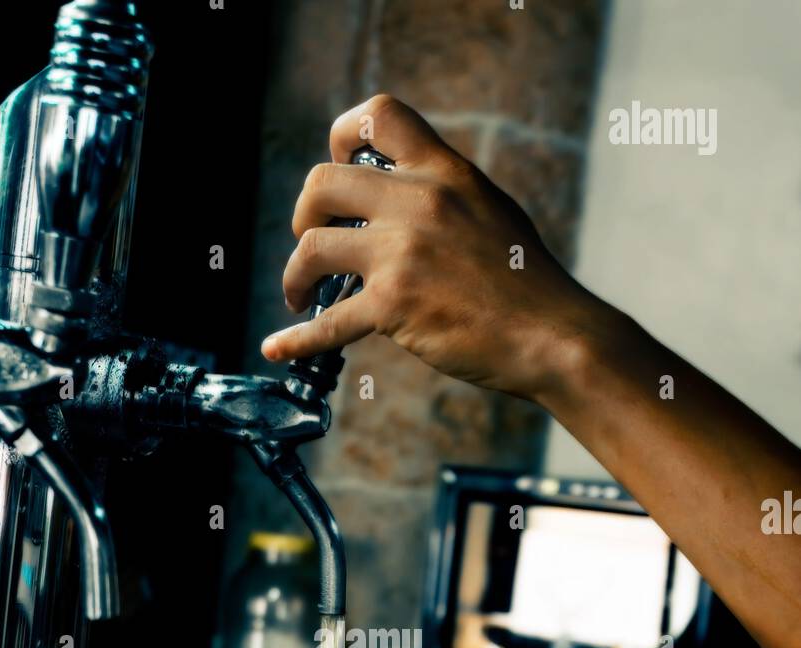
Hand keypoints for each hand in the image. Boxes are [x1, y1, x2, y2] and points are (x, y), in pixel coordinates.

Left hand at [260, 92, 599, 399]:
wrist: (552, 335)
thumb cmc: (528, 285)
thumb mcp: (491, 212)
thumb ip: (445, 200)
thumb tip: (403, 206)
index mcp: (444, 173)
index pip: (380, 117)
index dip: (342, 136)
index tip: (337, 166)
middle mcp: (418, 202)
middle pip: (322, 183)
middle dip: (305, 214)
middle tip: (313, 241)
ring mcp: (401, 253)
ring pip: (312, 249)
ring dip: (295, 274)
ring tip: (300, 295)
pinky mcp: (393, 305)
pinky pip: (327, 323)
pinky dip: (296, 339)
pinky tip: (278, 346)